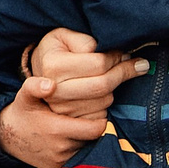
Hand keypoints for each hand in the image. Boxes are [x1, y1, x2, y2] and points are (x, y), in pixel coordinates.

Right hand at [0, 74, 106, 167]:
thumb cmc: (22, 112)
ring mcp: (60, 160)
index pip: (95, 129)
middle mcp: (61, 149)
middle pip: (93, 139)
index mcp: (57, 130)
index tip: (98, 110)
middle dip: (95, 128)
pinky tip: (72, 136)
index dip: (101, 119)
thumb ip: (35, 86)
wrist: (6, 137)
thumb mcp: (25, 95)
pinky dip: (78, 147)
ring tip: (80, 125)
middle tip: (91, 116)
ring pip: (86, 148)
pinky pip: (77, 156)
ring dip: (87, 138)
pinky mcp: (58, 167)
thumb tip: (51, 84)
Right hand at [27, 27, 146, 121]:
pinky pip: (100, 118)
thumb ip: (81, 40)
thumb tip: (105, 51)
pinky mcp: (70, 130)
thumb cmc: (53, 55)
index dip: (117, 57)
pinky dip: (106, 106)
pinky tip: (102, 94)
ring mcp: (62, 114)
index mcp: (53, 67)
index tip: (124, 53)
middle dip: (124, 73)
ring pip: (105, 102)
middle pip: (103, 86)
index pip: (98, 64)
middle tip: (136, 64)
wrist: (32, 91)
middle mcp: (55, 93)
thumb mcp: (60, 37)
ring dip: (115, 89)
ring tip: (113, 78)